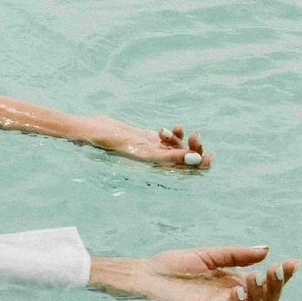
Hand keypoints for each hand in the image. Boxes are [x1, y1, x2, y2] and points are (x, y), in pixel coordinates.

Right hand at [90, 118, 211, 167]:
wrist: (93, 131)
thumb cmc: (112, 143)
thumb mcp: (143, 150)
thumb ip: (170, 156)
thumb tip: (196, 159)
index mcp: (155, 169)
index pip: (184, 172)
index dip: (200, 166)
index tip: (209, 156)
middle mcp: (156, 162)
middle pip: (184, 161)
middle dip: (194, 149)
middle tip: (196, 136)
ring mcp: (153, 150)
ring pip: (178, 148)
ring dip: (183, 139)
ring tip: (181, 129)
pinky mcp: (148, 139)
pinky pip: (169, 139)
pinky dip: (174, 133)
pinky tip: (173, 128)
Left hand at [91, 246, 297, 300]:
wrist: (147, 273)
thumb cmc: (173, 264)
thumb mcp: (208, 255)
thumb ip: (235, 254)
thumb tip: (266, 250)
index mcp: (235, 281)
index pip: (266, 283)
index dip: (282, 276)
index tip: (292, 262)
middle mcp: (232, 296)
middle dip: (275, 288)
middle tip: (275, 272)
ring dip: (257, 295)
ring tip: (253, 277)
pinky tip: (237, 290)